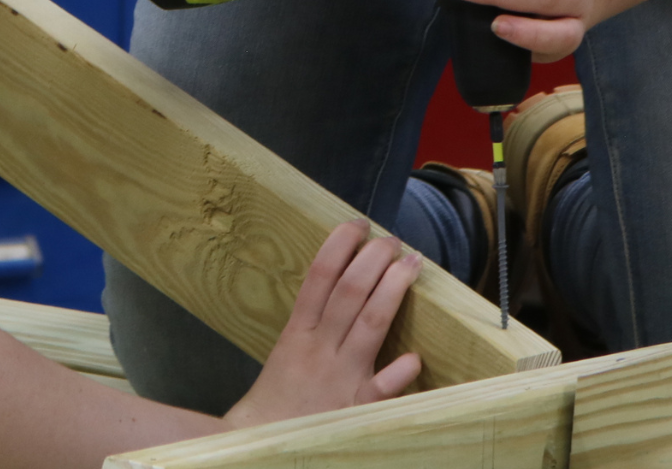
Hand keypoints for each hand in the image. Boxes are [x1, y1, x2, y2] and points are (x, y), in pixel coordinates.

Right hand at [223, 221, 423, 428]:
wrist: (256, 447)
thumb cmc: (272, 404)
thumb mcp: (284, 355)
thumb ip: (309, 327)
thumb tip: (334, 291)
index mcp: (297, 334)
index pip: (319, 277)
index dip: (339, 245)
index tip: (357, 224)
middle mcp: (319, 350)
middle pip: (349, 291)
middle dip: (373, 259)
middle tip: (392, 240)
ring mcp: (339, 379)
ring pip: (370, 324)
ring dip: (393, 290)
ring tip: (411, 264)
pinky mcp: (354, 411)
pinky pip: (379, 390)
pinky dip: (397, 374)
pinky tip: (415, 358)